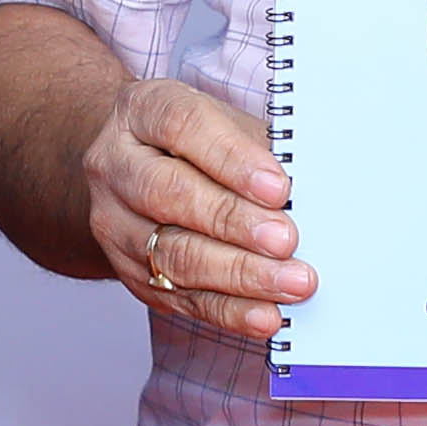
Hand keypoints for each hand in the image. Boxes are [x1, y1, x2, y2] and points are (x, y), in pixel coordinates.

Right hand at [88, 73, 305, 346]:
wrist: (137, 168)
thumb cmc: (197, 142)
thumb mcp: (225, 123)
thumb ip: (260, 149)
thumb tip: (311, 190)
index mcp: (142, 111)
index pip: (182, 126)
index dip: (232, 158)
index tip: (278, 187)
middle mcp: (116, 166)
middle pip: (168, 194)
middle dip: (234, 221)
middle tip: (286, 241)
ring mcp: (115, 223)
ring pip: (172, 253)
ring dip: (238, 274)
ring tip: (289, 282)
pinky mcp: (129, 272)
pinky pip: (178, 297)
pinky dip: (227, 310)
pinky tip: (264, 314)